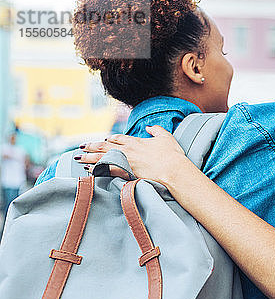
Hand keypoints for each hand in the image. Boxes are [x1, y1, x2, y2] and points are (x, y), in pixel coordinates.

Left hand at [78, 126, 193, 187]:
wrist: (173, 170)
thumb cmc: (172, 156)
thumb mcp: (167, 137)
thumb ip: (156, 130)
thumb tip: (149, 126)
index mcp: (136, 141)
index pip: (119, 138)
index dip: (111, 139)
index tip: (105, 139)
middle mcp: (128, 150)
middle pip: (105, 146)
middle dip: (92, 146)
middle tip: (82, 146)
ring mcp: (125, 161)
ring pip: (101, 157)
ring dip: (88, 157)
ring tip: (78, 157)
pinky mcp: (125, 172)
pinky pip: (105, 170)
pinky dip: (95, 169)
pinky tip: (88, 170)